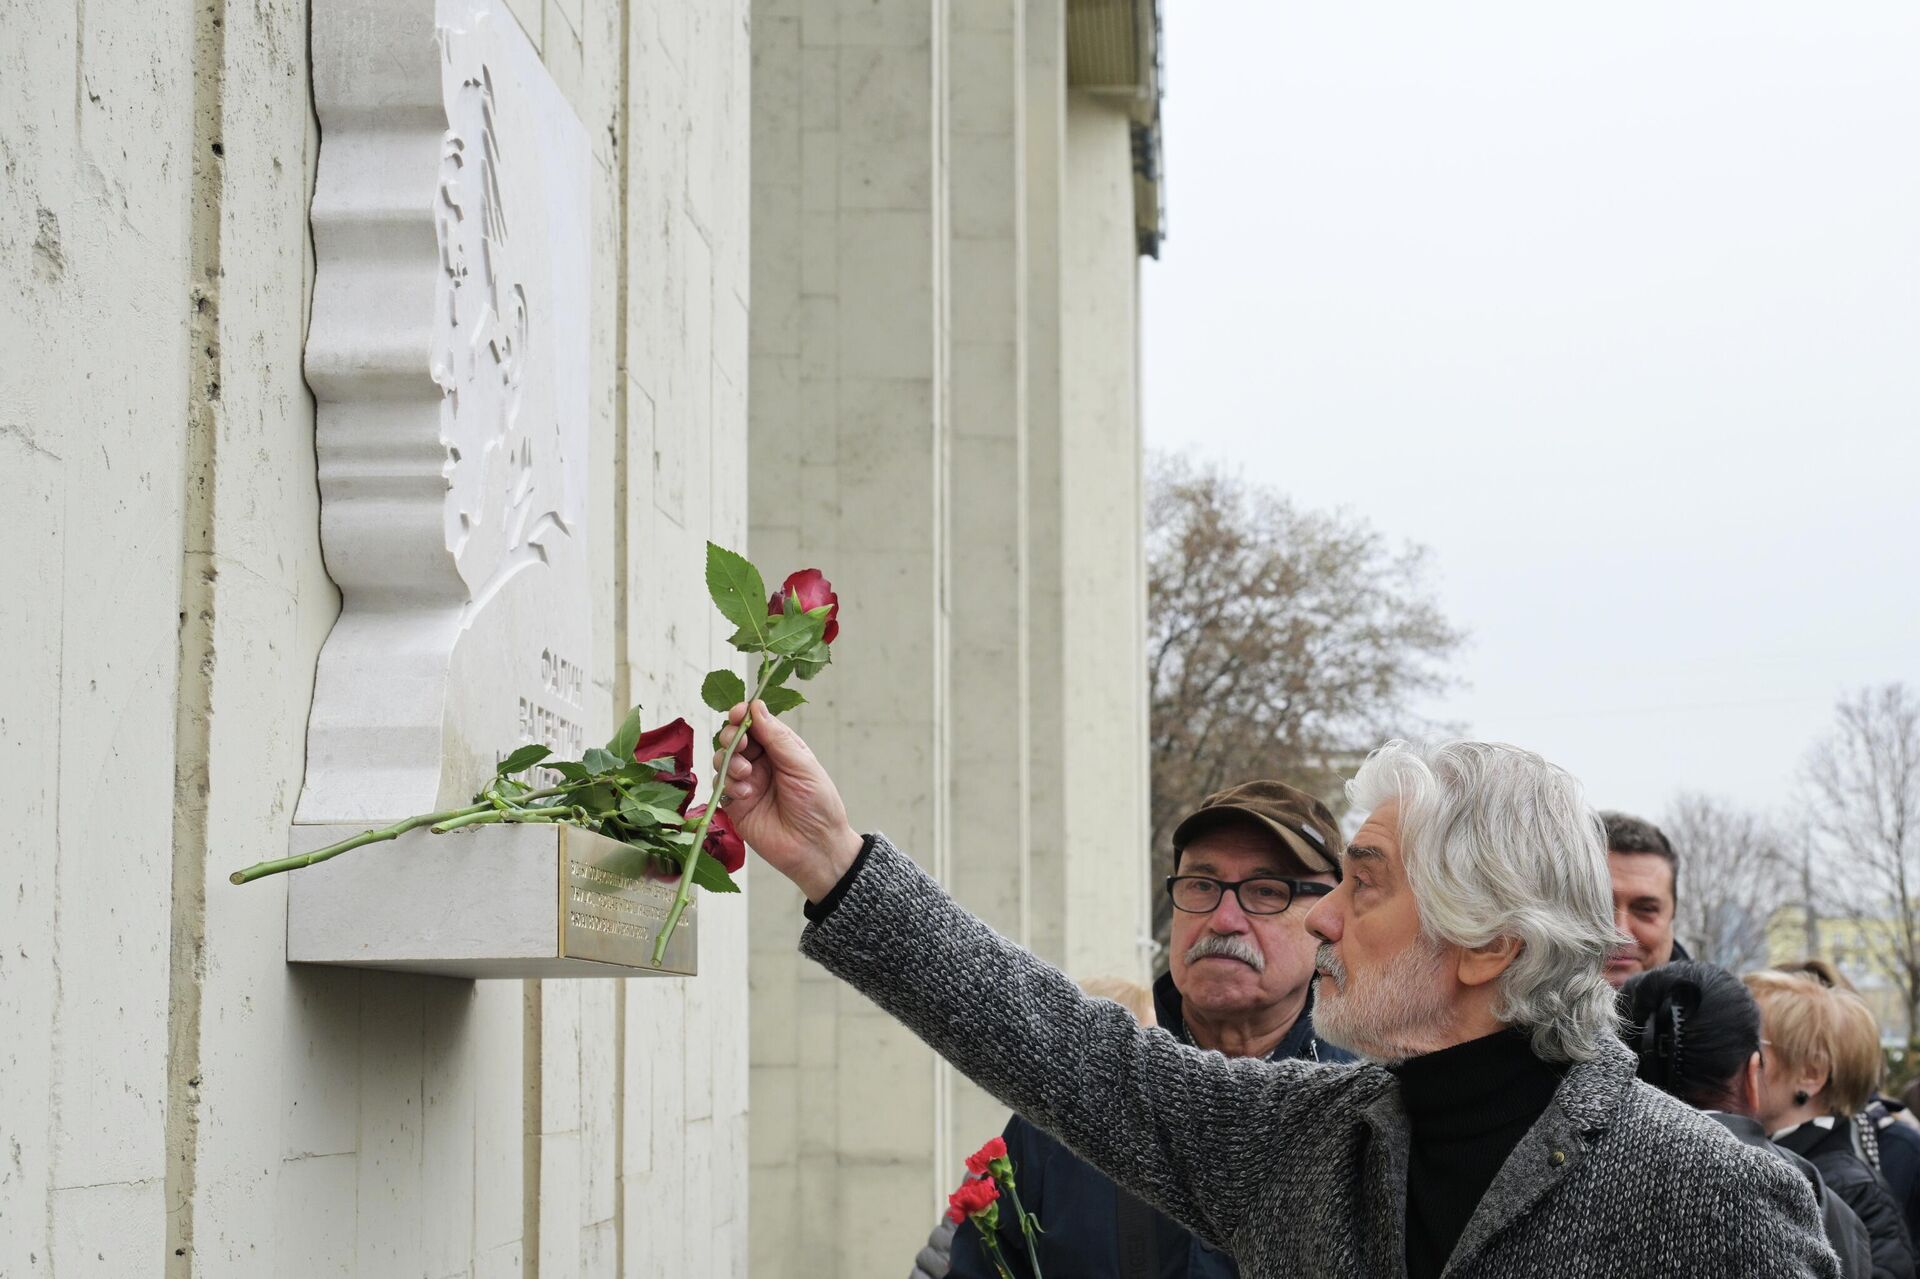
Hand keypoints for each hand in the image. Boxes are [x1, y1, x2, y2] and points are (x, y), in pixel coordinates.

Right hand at [715, 701, 863, 901]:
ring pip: (723, 760)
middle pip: (735, 739)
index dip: (745, 716)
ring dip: (729, 760)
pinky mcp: (736, 805)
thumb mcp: (802, 765)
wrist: (815, 848)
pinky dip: (728, 784)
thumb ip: (777, 737)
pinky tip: (745, 793)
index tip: (738, 713)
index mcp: (782, 749)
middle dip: (732, 737)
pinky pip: (720, 786)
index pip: (757, 724)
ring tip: (746, 772)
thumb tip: (757, 706)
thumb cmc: (818, 805)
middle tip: (740, 745)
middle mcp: (763, 763)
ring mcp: (748, 784)